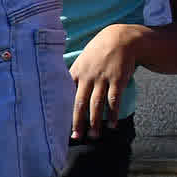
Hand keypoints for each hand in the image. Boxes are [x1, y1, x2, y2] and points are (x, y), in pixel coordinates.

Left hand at [72, 24, 145, 138]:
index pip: (64, 95)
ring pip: (97, 104)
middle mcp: (87, 77)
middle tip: (75, 137)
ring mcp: (102, 79)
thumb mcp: (82, 61)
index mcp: (75, 73)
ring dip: (95, 121)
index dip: (61, 110)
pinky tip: (112, 124)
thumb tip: (61, 93)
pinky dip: (113, 113)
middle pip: (79, 102)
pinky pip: (114, 100)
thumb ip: (72, 76)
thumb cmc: (98, 53)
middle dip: (77, 121)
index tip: (56, 124)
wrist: (120, 39)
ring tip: (94, 136)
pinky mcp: (118, 80)